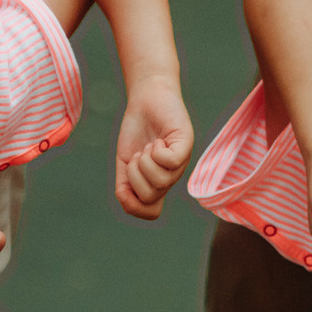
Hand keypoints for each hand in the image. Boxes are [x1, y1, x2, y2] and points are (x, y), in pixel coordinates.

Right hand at [112, 74, 193, 219]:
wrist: (146, 99)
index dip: (133, 204)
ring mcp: (181, 162)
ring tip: (149, 145)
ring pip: (161, 182)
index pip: (151, 212)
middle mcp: (172, 176)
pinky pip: (170, 162)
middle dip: (135, 176)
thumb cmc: (137, 130)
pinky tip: (159, 140)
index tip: (126, 179)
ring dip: (145, 162)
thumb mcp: (125, 162)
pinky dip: (157, 151)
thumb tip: (126, 202)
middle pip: (151, 196)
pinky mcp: (186, 145)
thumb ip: (124, 185)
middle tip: (139, 155)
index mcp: (157, 183)